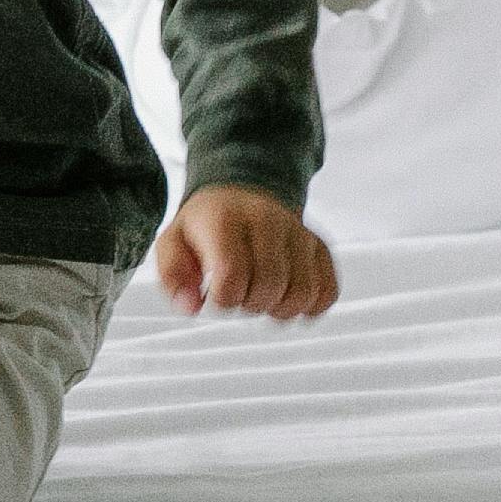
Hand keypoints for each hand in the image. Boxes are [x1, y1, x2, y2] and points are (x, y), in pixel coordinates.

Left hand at [153, 187, 337, 321]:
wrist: (242, 192)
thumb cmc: (206, 226)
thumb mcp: (173, 243)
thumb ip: (172, 277)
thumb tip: (190, 308)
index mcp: (226, 219)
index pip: (232, 274)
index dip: (223, 300)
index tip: (216, 296)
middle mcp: (267, 221)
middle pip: (269, 286)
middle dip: (250, 304)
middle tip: (239, 295)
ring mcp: (298, 232)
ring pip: (303, 292)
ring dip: (280, 309)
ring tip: (262, 297)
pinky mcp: (320, 246)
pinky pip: (328, 291)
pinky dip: (310, 306)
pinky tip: (287, 298)